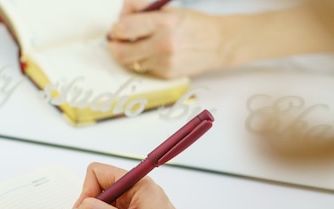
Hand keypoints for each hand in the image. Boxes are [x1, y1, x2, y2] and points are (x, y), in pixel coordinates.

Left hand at [107, 0, 226, 77]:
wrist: (218, 43)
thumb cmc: (192, 24)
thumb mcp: (169, 9)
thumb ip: (141, 9)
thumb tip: (120, 17)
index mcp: (163, 22)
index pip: (125, 28)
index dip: (116, 29)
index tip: (117, 28)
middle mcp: (163, 44)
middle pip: (122, 53)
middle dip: (114, 47)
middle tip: (116, 42)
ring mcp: (164, 62)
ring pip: (130, 64)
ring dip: (126, 55)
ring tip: (133, 46)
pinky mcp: (166, 75)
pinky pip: (143, 70)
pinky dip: (141, 62)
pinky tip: (150, 54)